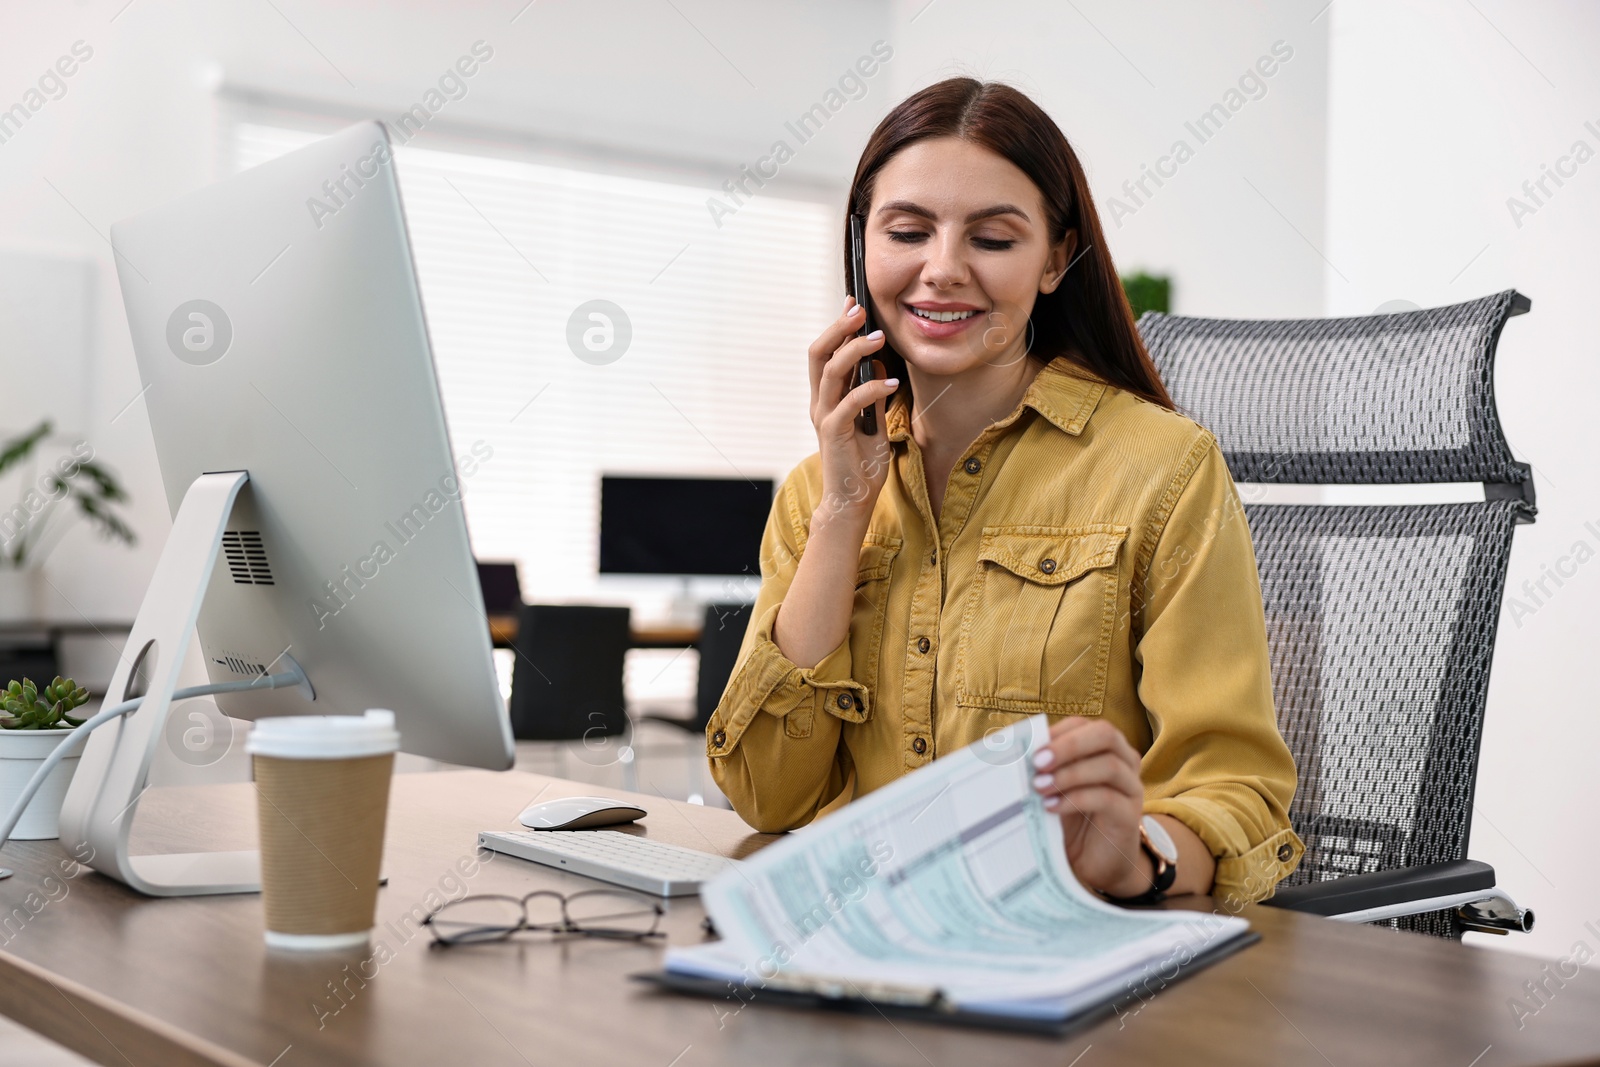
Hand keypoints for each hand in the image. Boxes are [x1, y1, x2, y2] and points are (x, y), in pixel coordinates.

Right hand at [807, 297, 897, 528]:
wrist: (852, 500)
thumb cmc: (862, 464)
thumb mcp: (873, 422)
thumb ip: (872, 395)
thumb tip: (880, 365)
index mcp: (826, 398)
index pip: (825, 353)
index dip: (836, 327)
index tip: (852, 303)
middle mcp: (820, 403)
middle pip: (818, 354)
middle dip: (838, 328)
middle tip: (859, 310)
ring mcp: (824, 417)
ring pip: (830, 371)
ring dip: (854, 350)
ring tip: (877, 337)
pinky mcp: (833, 433)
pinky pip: (849, 403)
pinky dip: (870, 388)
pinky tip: (889, 382)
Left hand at [1030, 717, 1150, 897]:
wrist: (1092, 863)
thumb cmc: (1070, 819)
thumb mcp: (1053, 789)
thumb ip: (1042, 769)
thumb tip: (1010, 752)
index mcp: (1104, 747)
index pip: (1084, 725)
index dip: (1057, 733)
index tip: (1030, 749)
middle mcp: (1124, 761)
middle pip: (1105, 735)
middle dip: (1068, 746)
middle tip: (1038, 763)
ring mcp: (1131, 787)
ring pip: (1109, 766)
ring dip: (1069, 774)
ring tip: (1040, 788)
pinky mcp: (1130, 815)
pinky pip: (1107, 798)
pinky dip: (1075, 799)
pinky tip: (1052, 808)